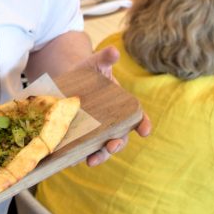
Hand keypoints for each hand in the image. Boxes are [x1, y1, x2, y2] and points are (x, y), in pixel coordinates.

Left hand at [77, 46, 152, 166]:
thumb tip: (113, 51)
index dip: (143, 124)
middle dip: (118, 145)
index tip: (144, 130)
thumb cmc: (88, 71)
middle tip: (111, 147)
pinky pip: (84, 148)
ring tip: (91, 161)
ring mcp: (97, 130)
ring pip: (103, 147)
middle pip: (120, 138)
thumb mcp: (95, 63)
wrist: (68, 78)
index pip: (137, 117)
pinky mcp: (81, 135)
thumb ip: (105, 58)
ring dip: (100, 156)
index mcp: (122, 106)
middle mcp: (112, 122)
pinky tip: (72, 160)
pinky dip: (80, 156)